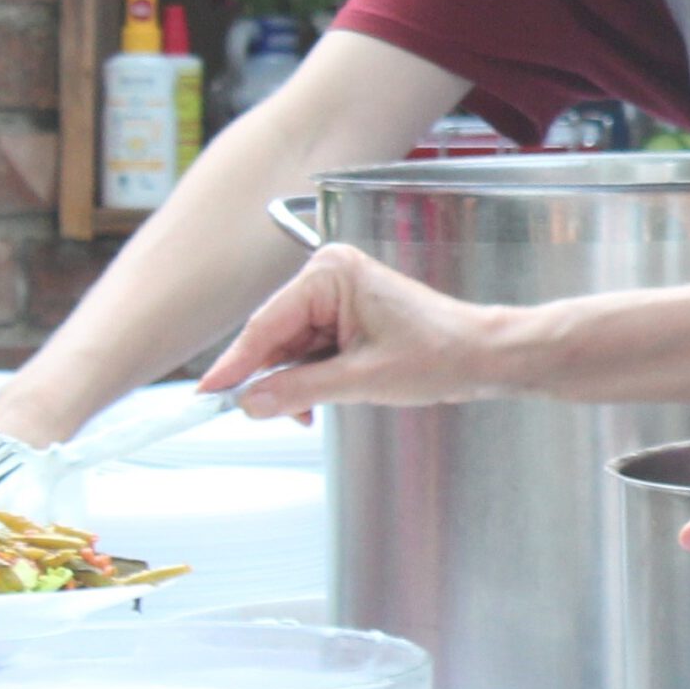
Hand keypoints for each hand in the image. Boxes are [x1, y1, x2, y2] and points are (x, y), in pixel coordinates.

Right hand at [197, 246, 502, 418]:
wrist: (482, 356)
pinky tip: (315, 404)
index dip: (235, 363)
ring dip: (292, 384)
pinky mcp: (345, 317)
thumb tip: (249, 401)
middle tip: (256, 414)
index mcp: (331, 274)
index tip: (207, 391)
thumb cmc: (440, 353)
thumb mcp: (361, 380)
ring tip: (308, 412)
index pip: (267, 323)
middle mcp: (329, 277)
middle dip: (270, 378)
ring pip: (289, 348)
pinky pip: (309, 352)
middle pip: (275, 336)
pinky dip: (308, 381)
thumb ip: (299, 390)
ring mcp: (337, 296)